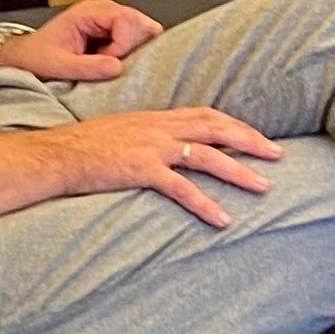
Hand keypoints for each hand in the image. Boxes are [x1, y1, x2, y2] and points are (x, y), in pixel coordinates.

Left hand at [2, 0, 161, 82]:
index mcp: (88, 12)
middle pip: (140, 22)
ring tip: (110, 60)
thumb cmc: (38, 57)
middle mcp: (102, 10)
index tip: (109, 62)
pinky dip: (130, 52)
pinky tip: (111, 60)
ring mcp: (109, 19)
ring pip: (141, 30)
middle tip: (113, 62)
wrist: (27, 56)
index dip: (123, 45)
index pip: (125, 20)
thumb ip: (88, 67)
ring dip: (133, 49)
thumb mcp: (59, 65)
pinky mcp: (112, 30)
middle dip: (133, 46)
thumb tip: (118, 68)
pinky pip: (135, 38)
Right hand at [63, 104, 281, 227]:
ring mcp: (153, 147)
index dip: (234, 124)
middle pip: (217, 129)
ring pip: (209, 157)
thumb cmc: (84, 146)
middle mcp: (160, 127)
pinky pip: (182, 189)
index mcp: (156, 117)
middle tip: (278, 154)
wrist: (57, 154)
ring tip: (263, 187)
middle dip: (251, 140)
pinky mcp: (142, 169)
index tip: (255, 135)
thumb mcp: (122, 130)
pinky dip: (205, 204)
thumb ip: (148, 135)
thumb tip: (167, 148)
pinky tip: (222, 219)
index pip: (206, 114)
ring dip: (239, 172)